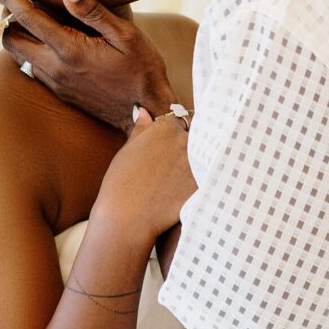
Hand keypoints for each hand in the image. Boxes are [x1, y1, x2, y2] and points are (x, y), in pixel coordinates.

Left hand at [0, 0, 177, 130]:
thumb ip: (94, 13)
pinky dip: (31, 50)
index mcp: (69, 50)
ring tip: (30, 16)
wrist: (146, 112)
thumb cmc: (141, 70)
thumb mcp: (126, 36)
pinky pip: (33, 68)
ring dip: (18, 35)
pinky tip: (48, 40)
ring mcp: (55, 83)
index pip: (28, 19)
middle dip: (7, 18)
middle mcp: (55, 68)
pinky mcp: (59, 92)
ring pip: (19, 56)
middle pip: (11, 40)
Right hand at [94, 106, 195, 245]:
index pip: (180, 121)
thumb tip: (143, 111)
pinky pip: (208, 176)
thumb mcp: (128, 150)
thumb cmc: (121, 183)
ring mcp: (196, 162)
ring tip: (179, 178)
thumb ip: (141, 129)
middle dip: (190, 146)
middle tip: (174, 165)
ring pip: (204, 156)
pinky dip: (202, 181)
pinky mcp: (203, 183)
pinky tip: (185, 191)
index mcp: (166, 127)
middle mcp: (185, 140)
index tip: (169, 148)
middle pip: (196, 136)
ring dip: (198, 162)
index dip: (175, 135)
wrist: (127, 217)